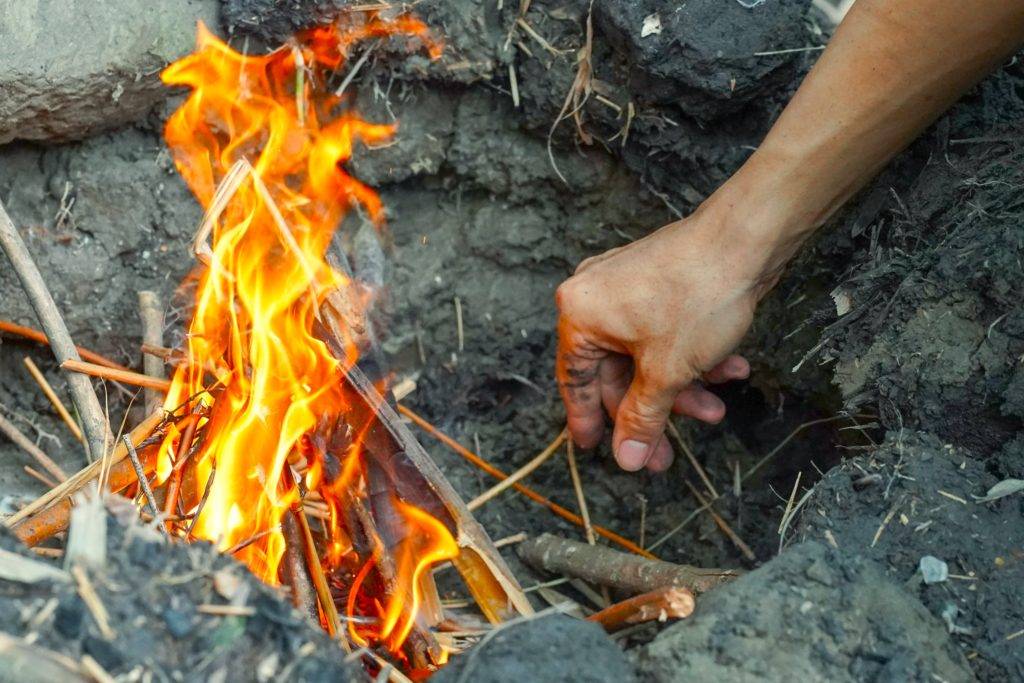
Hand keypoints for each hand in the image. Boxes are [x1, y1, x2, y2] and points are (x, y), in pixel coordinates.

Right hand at [555, 198, 774, 471]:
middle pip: (617, 372)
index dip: (587, 419)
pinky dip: (692, 356)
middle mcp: (596, 297)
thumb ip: (643, 418)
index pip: (575, 380)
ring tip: (715, 409)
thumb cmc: (697, 295)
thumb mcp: (667, 372)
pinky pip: (665, 333)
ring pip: (647, 355)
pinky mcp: (659, 282)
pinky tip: (730, 369)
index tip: (593, 446)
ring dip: (681, 387)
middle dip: (652, 411)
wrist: (745, 239)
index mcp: (580, 315)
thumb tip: (627, 457)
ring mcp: (628, 286)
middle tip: (666, 453)